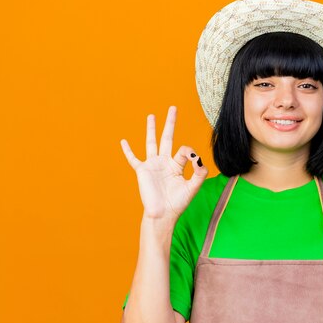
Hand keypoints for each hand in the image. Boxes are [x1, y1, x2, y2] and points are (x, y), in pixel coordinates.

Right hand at [120, 106, 207, 221]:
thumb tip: (197, 157)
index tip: (193, 159)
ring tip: (151, 115)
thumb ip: (199, 172)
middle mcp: (165, 162)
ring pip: (151, 142)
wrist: (163, 214)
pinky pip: (133, 158)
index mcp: (177, 165)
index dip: (189, 152)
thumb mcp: (193, 187)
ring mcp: (153, 165)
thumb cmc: (178, 203)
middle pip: (167, 137)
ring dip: (151, 129)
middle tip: (173, 108)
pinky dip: (127, 150)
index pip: (184, 150)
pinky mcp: (142, 171)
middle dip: (170, 123)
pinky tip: (123, 141)